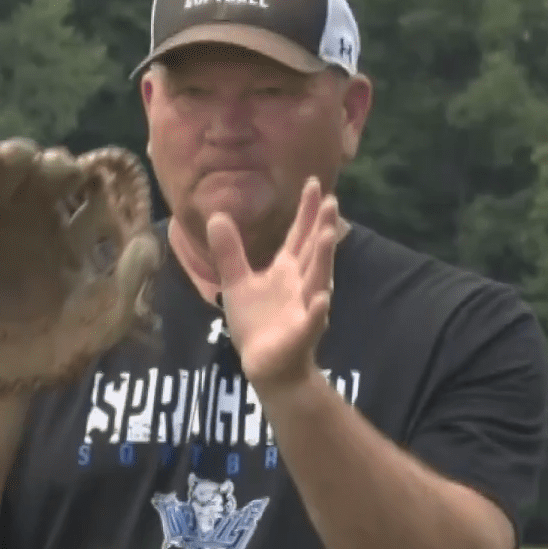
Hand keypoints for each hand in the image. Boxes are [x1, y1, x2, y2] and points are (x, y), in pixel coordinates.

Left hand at [207, 177, 341, 395]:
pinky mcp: (301, 334)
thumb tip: (215, 215)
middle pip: (312, 251)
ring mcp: (304, 308)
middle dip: (321, 227)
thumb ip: (230, 252)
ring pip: (316, 280)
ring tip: (329, 234)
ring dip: (322, 258)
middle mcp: (300, 284)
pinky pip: (311, 321)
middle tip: (331, 201)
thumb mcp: (236, 283)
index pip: (299, 235)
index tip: (315, 183)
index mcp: (286, 270)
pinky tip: (322, 299)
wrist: (264, 365)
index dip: (307, 211)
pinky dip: (317, 310)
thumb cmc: (257, 323)